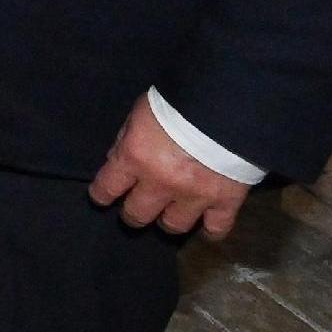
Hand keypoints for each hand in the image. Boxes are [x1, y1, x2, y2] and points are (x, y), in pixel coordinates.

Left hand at [89, 94, 250, 237]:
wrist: (229, 102)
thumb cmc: (178, 101)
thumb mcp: (141, 112)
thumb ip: (127, 138)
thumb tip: (117, 160)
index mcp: (135, 157)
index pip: (106, 188)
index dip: (102, 195)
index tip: (103, 198)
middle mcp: (161, 183)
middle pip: (137, 214)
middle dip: (134, 212)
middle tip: (138, 206)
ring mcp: (194, 195)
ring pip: (173, 225)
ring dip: (168, 220)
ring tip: (171, 213)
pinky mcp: (226, 200)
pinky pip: (216, 229)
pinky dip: (211, 230)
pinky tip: (206, 226)